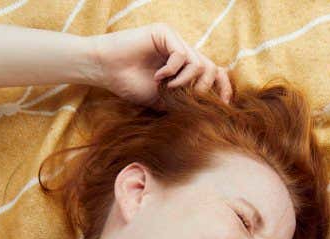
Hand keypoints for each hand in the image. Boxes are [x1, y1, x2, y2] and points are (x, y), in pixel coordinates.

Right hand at [90, 23, 232, 104]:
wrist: (105, 71)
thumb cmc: (130, 85)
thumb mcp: (163, 100)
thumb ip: (185, 102)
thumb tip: (209, 113)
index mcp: (184, 66)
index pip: (214, 72)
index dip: (223, 87)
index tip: (224, 105)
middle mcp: (182, 52)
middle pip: (211, 68)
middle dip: (203, 89)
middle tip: (188, 98)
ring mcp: (174, 41)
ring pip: (199, 63)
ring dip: (186, 82)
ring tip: (167, 88)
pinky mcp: (164, 33)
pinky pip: (182, 55)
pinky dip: (173, 71)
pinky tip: (158, 77)